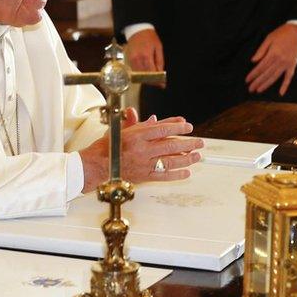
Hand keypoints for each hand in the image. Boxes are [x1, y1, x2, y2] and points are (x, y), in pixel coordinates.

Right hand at [79, 108, 203, 189]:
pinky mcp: (143, 176)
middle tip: (200, 142)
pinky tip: (186, 172)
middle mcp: (141, 150)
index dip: (178, 127)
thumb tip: (157, 119)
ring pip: (170, 161)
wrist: (96, 166)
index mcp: (137, 136)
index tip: (188, 126)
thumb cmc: (109, 147)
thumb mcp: (124, 130)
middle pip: (170, 145)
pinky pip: (163, 176)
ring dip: (186, 159)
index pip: (162, 129)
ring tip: (197, 156)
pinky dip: (176, 175)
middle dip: (188, 143)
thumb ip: (142, 125)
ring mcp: (143, 164)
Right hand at [125, 29, 164, 86]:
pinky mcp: (128, 60)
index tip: (162, 85)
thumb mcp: (158, 47)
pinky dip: (140, 75)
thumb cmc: (149, 37)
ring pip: (139, 75)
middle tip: (159, 83)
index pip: (152, 73)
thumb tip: (161, 72)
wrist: (137, 30)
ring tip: (153, 80)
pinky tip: (146, 74)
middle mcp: (137, 60)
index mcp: (146, 56)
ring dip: (146, 79)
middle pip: (144, 76)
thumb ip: (160, 61)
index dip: (157, 80)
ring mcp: (131, 60)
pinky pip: (134, 71)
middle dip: (152, 82)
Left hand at [245, 23, 296, 95]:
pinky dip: (285, 85)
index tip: (247, 80)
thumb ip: (261, 50)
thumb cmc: (283, 33)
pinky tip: (281, 93)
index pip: (260, 67)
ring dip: (266, 84)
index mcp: (273, 53)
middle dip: (257, 82)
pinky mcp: (293, 65)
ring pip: (275, 77)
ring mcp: (287, 64)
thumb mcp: (269, 38)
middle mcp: (280, 61)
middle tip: (250, 89)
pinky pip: (289, 77)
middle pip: (266, 74)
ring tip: (259, 90)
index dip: (253, 74)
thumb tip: (253, 61)